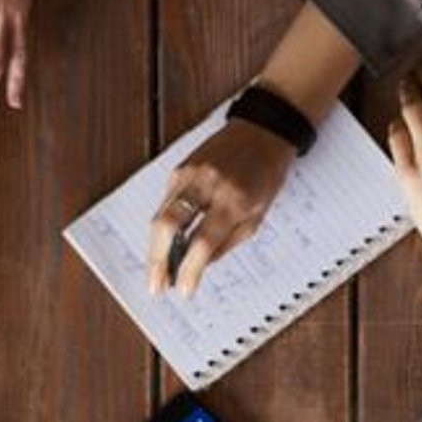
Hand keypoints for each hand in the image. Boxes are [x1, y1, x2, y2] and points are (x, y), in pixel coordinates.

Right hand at [146, 119, 297, 296]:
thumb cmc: (266, 174)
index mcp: (233, 200)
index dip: (190, 271)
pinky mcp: (180, 169)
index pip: (202, 243)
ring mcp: (189, 174)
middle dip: (157, 261)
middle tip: (156, 286)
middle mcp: (207, 185)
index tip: (184, 292)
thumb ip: (227, 242)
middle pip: (168, 227)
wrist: (263, 130)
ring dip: (155, 249)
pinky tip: (166, 242)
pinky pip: (167, 203)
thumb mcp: (258, 216)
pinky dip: (165, 226)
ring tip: (156, 272)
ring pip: (160, 216)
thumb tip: (198, 265)